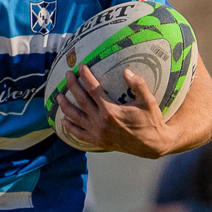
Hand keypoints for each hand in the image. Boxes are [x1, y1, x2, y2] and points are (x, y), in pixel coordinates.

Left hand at [56, 66, 171, 157]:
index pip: (94, 89)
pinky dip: (70, 128)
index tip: (81, 66)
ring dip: (66, 106)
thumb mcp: (148, 101)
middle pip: (81, 100)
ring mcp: (98, 133)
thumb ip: (138, 85)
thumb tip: (126, 71)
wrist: (152, 145)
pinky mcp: (98, 141)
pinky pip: (80, 135)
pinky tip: (64, 121)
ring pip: (76, 117)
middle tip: (67, 75)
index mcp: (111, 111)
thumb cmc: (151, 121)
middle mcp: (101, 122)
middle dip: (72, 86)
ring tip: (59, 96)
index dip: (86, 76)